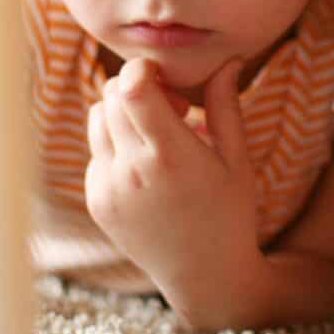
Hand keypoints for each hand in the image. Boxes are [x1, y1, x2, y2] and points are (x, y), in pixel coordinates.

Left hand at [85, 57, 260, 317]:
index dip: (144, 69)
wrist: (205, 274)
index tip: (167, 79)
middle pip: (112, 95)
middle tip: (173, 107)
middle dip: (139, 87)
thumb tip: (228, 60)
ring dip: (122, 111)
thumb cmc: (231, 212)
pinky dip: (116, 143)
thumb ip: (224, 104)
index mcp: (171, 155)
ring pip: (98, 118)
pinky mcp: (97, 201)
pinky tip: (147, 165)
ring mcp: (109, 188)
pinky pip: (96, 151)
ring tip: (158, 133)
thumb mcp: (236, 157)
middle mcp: (132, 170)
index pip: (131, 88)